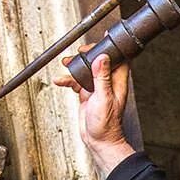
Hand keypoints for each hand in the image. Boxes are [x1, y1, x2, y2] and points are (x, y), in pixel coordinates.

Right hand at [53, 51, 132, 175]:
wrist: (98, 141)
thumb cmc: (107, 125)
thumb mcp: (104, 98)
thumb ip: (102, 77)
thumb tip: (102, 58)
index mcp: (117, 82)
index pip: (119, 59)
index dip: (113, 48)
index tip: (105, 38)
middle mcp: (107, 83)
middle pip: (100, 61)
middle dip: (89, 54)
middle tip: (80, 51)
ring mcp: (96, 88)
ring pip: (86, 70)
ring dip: (75, 66)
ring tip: (66, 63)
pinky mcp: (86, 94)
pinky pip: (75, 82)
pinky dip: (67, 80)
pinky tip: (60, 80)